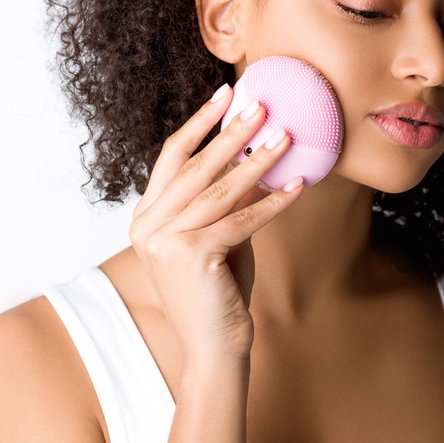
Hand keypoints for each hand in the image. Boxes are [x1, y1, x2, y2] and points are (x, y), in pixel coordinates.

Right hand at [129, 84, 302, 364]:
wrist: (214, 347)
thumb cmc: (218, 294)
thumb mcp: (218, 238)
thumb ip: (225, 203)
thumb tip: (256, 159)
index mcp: (145, 217)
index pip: (172, 157)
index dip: (200, 122)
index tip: (225, 95)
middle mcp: (147, 225)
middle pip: (195, 165)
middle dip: (231, 132)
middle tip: (261, 105)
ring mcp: (164, 239)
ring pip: (219, 188)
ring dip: (257, 160)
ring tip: (286, 136)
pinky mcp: (191, 254)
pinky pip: (242, 219)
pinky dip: (273, 202)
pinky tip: (298, 186)